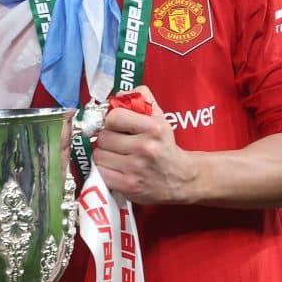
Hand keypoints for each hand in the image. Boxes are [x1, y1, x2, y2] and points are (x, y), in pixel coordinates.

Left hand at [94, 85, 198, 204]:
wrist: (182, 179)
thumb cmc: (165, 146)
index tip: (116, 126)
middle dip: (107, 139)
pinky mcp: (129, 186)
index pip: (114, 117)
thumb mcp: (160, 118)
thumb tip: (118, 94)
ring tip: (116, 157)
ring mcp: (136, 168)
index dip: (111, 121)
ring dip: (104, 156)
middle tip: (116, 143)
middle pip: (103, 137)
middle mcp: (145, 147)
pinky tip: (114, 169)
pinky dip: (104, 171)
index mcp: (153, 128)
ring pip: (99, 156)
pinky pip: (100, 173)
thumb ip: (142, 99)